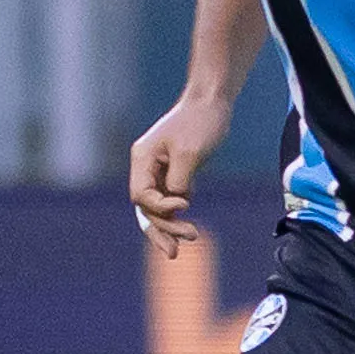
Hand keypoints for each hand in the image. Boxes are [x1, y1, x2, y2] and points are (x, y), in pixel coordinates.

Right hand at [128, 89, 232, 258]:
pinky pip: (169, 201)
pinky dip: (177, 216)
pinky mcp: (173, 172)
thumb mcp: (190, 153)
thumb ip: (178, 182)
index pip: (141, 195)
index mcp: (142, 158)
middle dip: (160, 229)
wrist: (213, 100)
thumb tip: (177, 205)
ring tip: (185, 245)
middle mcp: (146, 166)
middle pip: (145, 207)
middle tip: (176, 253)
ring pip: (156, 208)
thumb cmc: (201, 121)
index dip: (160, 207)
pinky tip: (189, 229)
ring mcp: (158, 170)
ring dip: (169, 227)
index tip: (184, 205)